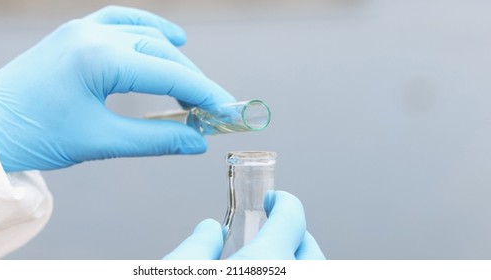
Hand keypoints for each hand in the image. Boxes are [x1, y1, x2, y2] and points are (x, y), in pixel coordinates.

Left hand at [0, 6, 234, 171]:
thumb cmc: (35, 136)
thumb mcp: (100, 142)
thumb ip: (155, 140)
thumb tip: (197, 142)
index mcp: (98, 59)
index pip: (169, 73)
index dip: (205, 94)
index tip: (229, 113)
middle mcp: (92, 34)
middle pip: (162, 53)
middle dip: (192, 83)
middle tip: (212, 113)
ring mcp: (81, 28)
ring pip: (145, 34)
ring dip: (173, 60)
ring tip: (191, 90)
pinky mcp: (74, 33)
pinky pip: (121, 20)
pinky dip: (149, 29)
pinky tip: (170, 39)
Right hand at [164, 191, 324, 259]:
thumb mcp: (176, 269)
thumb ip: (197, 246)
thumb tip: (210, 231)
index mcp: (265, 264)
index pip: (292, 218)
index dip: (284, 201)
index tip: (275, 198)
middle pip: (312, 251)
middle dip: (298, 235)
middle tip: (277, 229)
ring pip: (314, 272)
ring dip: (299, 261)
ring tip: (275, 257)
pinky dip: (293, 275)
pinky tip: (269, 275)